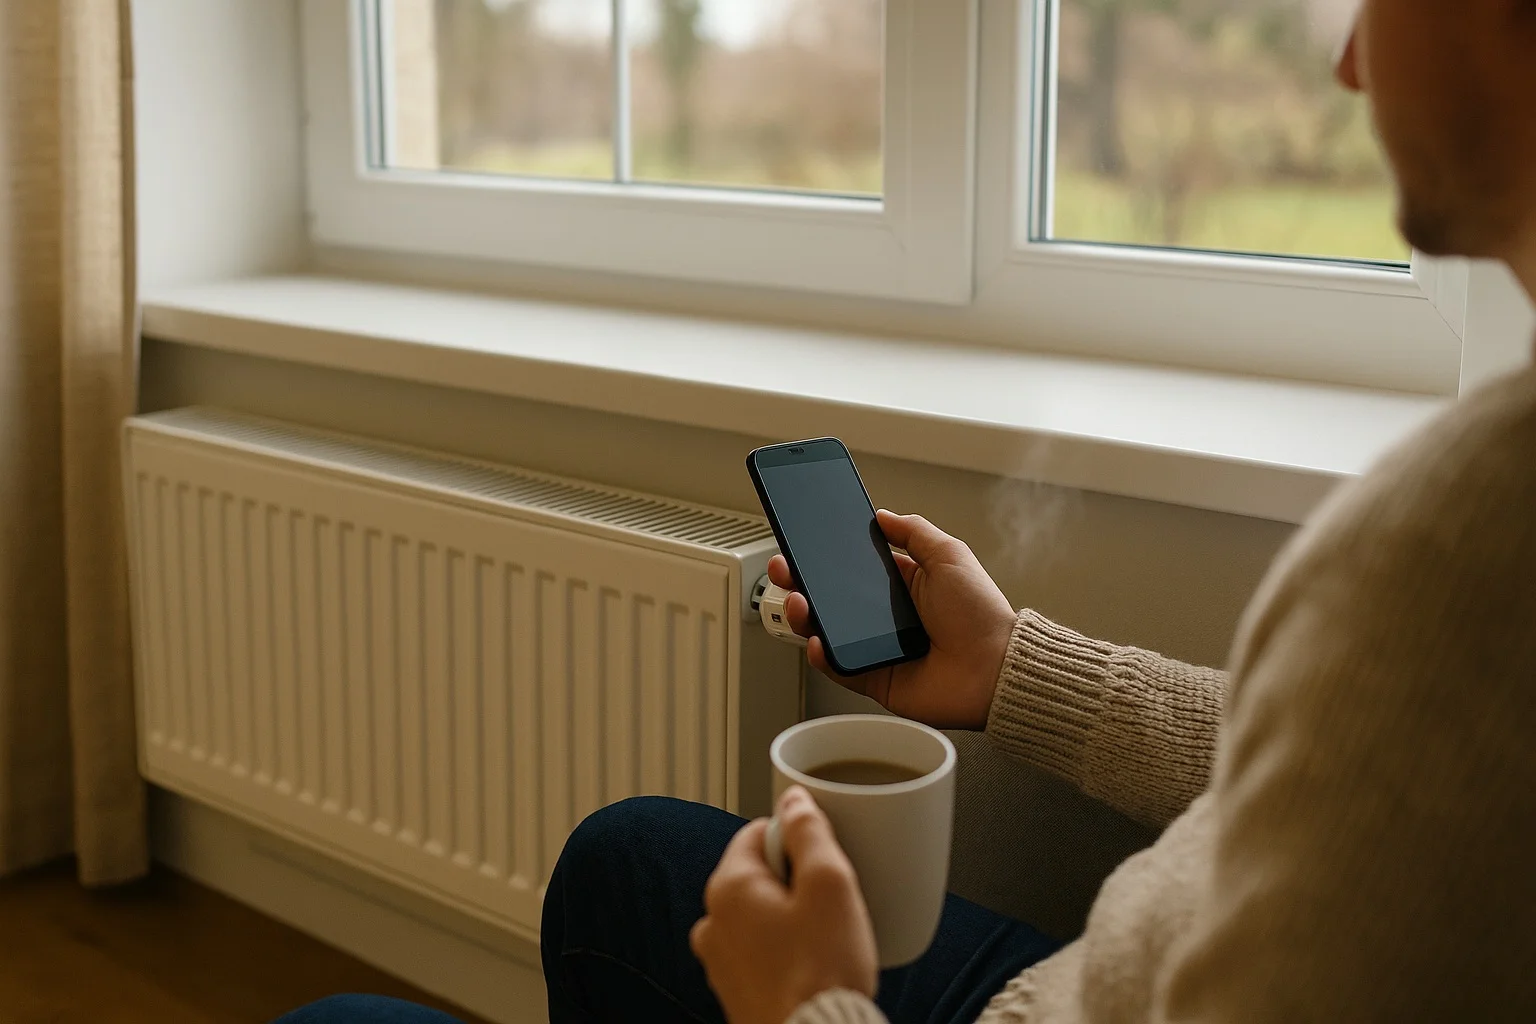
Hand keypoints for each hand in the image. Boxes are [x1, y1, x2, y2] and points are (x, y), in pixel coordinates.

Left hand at [690, 787, 877, 1023]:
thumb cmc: (820, 974)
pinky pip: (761, 952)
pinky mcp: (735, 992)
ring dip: (792, 917)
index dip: (798, 838)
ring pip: (760, 915)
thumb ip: (810, 832)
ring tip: (827, 938)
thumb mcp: (829, 884)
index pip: (758, 831)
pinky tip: (814, 966)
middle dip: (797, 880)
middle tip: (832, 902)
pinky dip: (786, 951)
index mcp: (728, 888)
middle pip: (759, 873)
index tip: (825, 859)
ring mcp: (720, 961)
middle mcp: (713, 923)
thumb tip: (794, 799)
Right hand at [769, 509, 1015, 729]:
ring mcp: (878, 649)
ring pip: (827, 631)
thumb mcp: (949, 555)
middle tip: (784, 570)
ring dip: (805, 616)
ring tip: (800, 603)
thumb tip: (881, 514)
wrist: (996, 668)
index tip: (801, 543)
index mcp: (902, 586)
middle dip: (801, 583)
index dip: (825, 557)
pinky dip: (823, 656)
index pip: (852, 568)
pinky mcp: (875, 679)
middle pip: (831, 599)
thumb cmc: (980, 613)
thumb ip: (913, 531)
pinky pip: (839, 667)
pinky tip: (818, 641)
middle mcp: (886, 618)